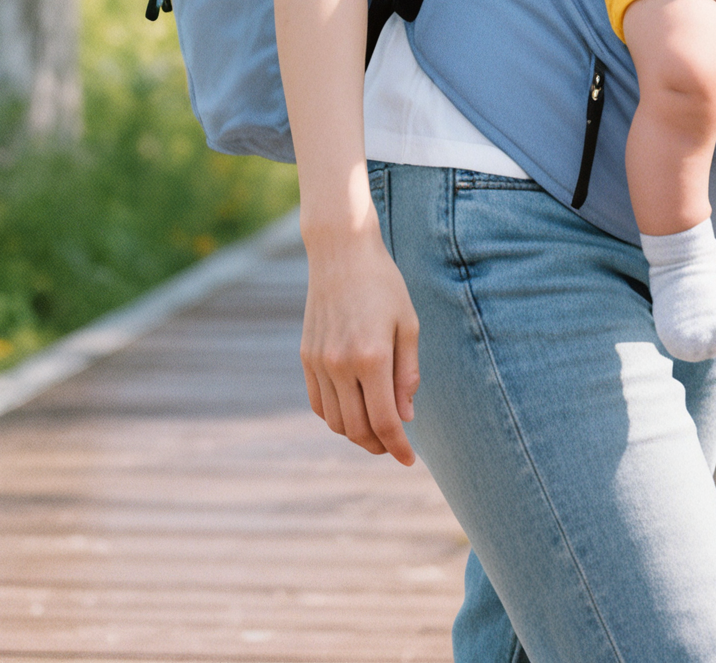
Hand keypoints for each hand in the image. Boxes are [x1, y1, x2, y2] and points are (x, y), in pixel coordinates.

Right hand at [299, 223, 420, 464]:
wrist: (341, 255)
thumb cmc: (384, 286)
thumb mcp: (407, 325)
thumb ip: (407, 374)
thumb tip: (406, 417)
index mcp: (371, 357)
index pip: (385, 420)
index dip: (399, 446)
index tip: (410, 461)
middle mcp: (340, 365)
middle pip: (357, 428)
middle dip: (379, 445)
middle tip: (396, 447)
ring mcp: (318, 363)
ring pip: (335, 421)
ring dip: (356, 435)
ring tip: (377, 432)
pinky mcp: (305, 358)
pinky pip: (318, 404)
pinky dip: (335, 417)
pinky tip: (353, 413)